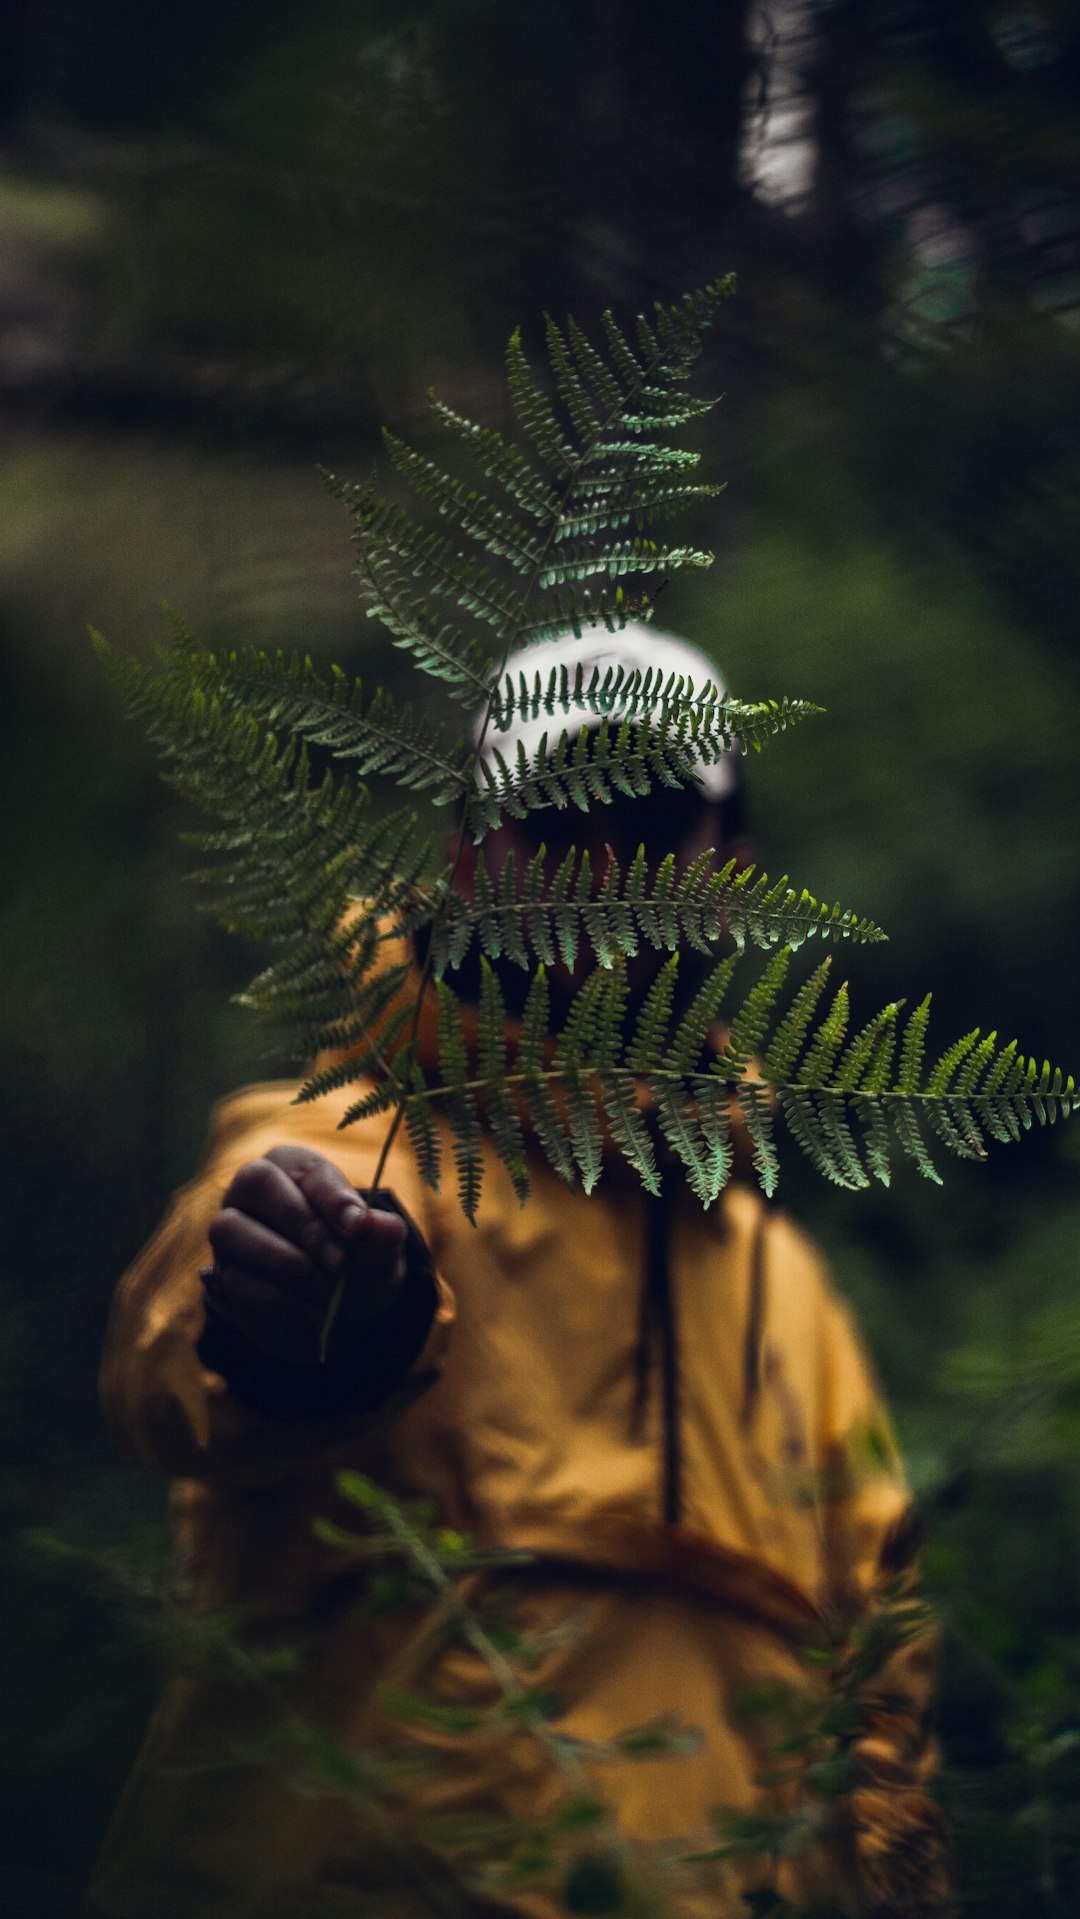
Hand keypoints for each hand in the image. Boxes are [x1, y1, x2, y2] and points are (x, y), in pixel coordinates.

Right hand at [204, 1144, 407, 1363]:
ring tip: (328, 1291)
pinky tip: (315, 1316)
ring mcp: (230, 1231)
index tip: (358, 1227)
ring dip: (286, 1263)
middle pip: (257, 1182)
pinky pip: (235, 1281)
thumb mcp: (379, 1252)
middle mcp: (252, 1189)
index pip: (307, 1167)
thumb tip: (387, 1228)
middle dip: (304, 1226)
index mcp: (295, 1166)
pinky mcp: (222, 1274)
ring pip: (231, 1229)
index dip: (332, 1197)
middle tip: (341, 1265)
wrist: (341, 1312)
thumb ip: (382, 1238)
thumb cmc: (358, 1261)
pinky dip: (281, 1302)